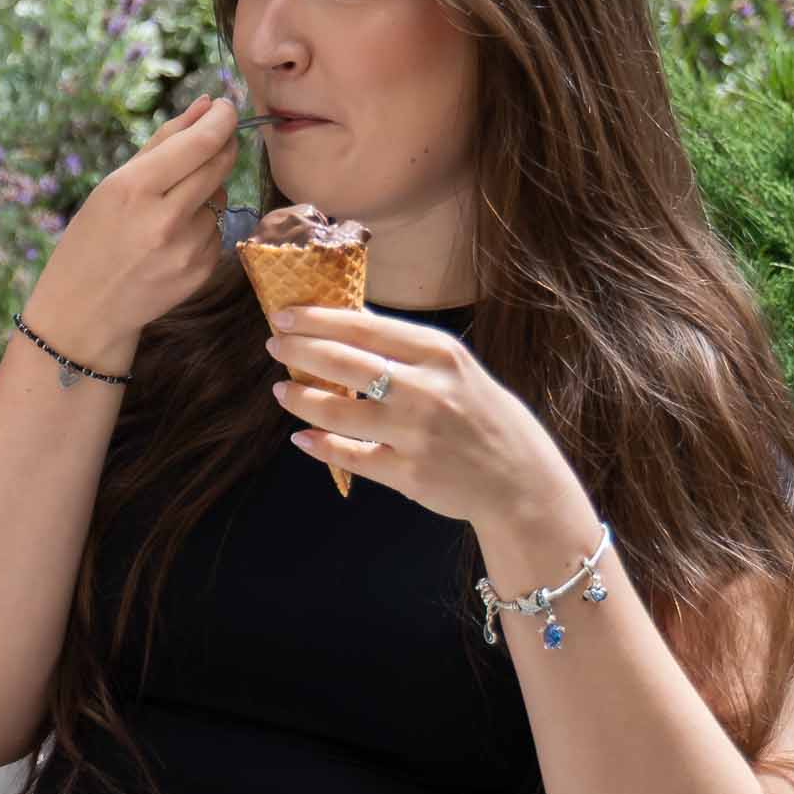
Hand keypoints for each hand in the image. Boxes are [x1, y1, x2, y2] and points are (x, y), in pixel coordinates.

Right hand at [15, 94, 239, 370]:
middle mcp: (165, 217)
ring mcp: (187, 247)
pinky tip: (172, 240)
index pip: (199, 143)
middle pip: (219, 164)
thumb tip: (206, 105)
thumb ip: (162, 143)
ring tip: (168, 212)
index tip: (224, 107)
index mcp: (134, 189)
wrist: (86, 310)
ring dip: (205, 193)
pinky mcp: (202, 270)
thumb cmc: (91, 240)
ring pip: (219, 197)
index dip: (221, 118)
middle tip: (211, 141)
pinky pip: (217, 229)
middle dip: (221, 146)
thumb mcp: (112, 186)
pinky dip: (202, 225)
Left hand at [264, 305, 589, 529]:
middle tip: (273, 345)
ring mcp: (417, 434)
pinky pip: (351, 456)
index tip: (284, 314)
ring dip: (300, 399)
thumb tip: (348, 320)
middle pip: (344, 363)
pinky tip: (302, 436)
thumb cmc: (481, 416)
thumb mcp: (455, 368)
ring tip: (280, 391)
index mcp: (439, 355)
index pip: (363, 328)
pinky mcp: (408, 474)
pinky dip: (321, 445)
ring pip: (338, 410)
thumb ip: (405, 348)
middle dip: (299, 350)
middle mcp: (427, 391)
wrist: (520, 479)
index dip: (317, 320)